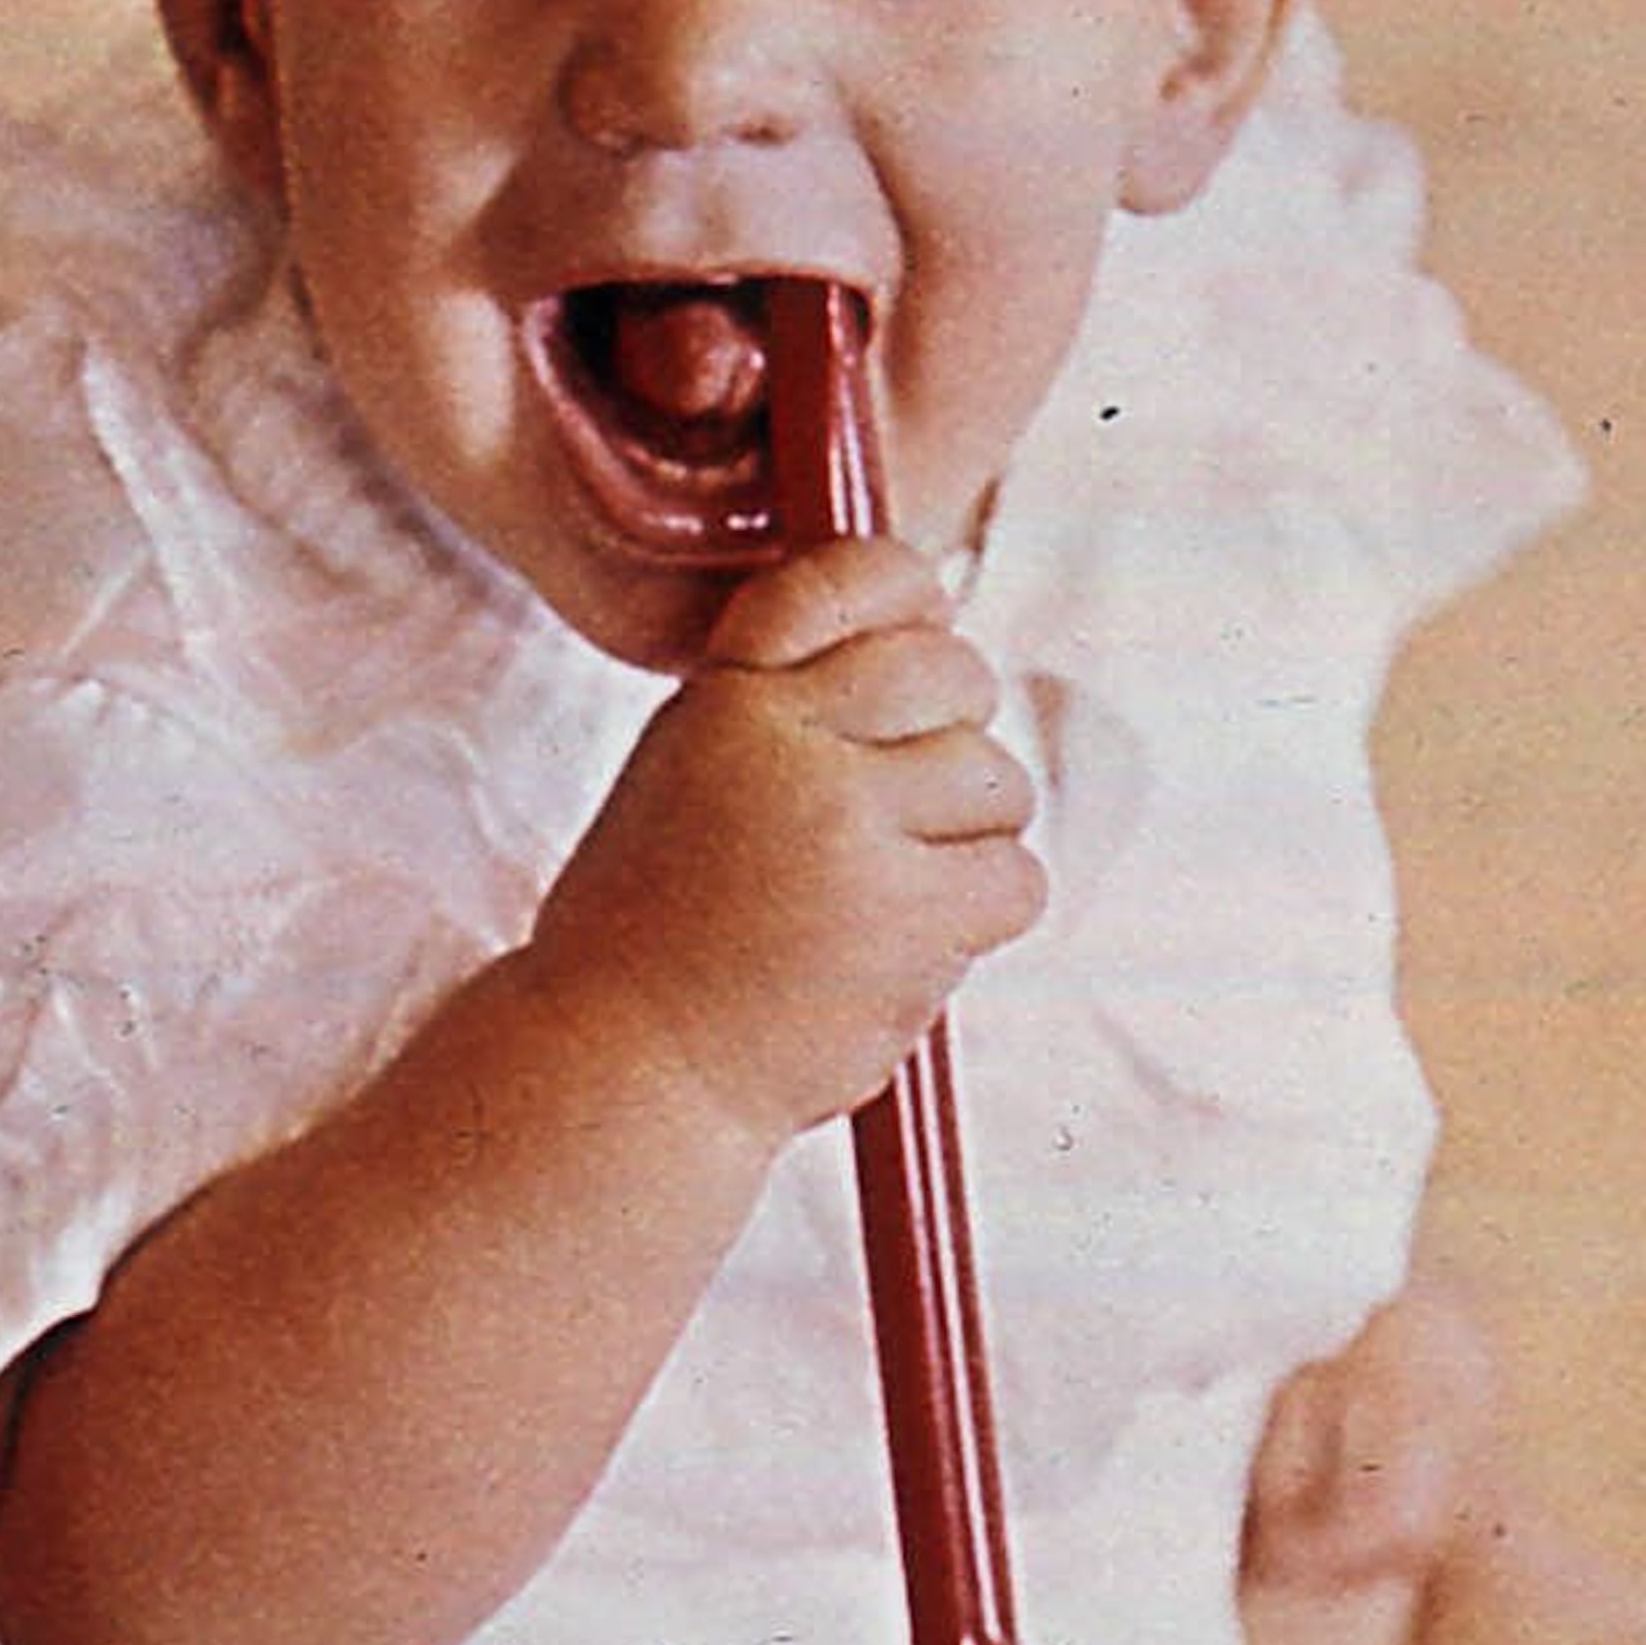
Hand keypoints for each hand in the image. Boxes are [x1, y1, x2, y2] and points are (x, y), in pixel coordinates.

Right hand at [526, 538, 1044, 1149]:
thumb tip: (929, 626)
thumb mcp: (684, 773)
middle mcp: (785, 740)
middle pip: (953, 674)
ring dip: (968, 842)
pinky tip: (910, 947)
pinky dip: (982, 916)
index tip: (928, 611)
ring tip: (887, 898)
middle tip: (908, 810)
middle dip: (954, 736)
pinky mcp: (908, 911)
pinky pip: (1013, 877)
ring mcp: (850, 822)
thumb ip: (783, 706)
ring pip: (996, 784)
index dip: (909, 589)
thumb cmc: (657, 934)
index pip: (846, 577)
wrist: (632, 1067)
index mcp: (724, 697)